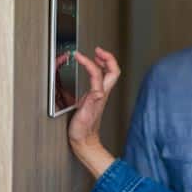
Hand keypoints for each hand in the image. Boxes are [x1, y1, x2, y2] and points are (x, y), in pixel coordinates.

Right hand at [68, 47, 120, 176]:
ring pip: (109, 74)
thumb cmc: (83, 131)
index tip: (79, 56)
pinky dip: (97, 70)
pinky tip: (91, 70)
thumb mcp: (84, 116)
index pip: (98, 73)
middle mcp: (102, 94)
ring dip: (104, 62)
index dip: (89, 62)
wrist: (85, 142)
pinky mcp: (96, 97)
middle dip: (107, 57)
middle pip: (112, 71)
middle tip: (97, 49)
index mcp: (99, 96)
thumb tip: (98, 90)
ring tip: (96, 54)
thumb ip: (91, 103)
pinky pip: (101, 79)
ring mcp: (100, 95)